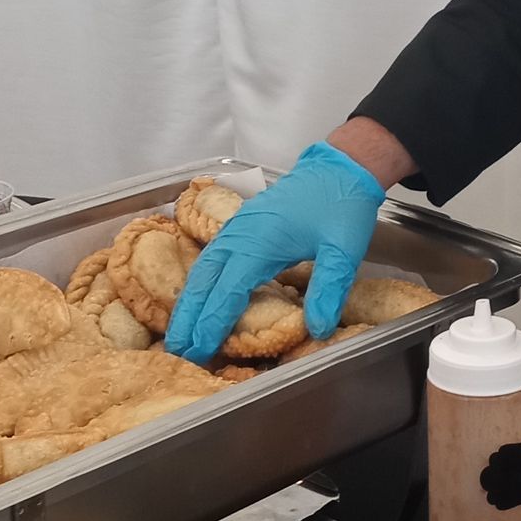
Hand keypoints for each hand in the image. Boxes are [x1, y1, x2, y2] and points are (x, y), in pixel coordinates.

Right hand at [164, 141, 384, 359]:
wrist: (339, 167)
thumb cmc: (341, 206)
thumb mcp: (344, 250)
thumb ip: (329, 289)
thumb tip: (317, 330)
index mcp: (258, 244)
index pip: (226, 293)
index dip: (211, 326)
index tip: (199, 353)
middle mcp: (238, 237)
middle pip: (202, 283)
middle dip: (187, 319)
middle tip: (176, 353)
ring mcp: (236, 230)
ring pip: (202, 271)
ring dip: (188, 303)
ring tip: (179, 334)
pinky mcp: (240, 228)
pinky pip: (211, 260)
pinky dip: (200, 285)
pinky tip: (198, 301)